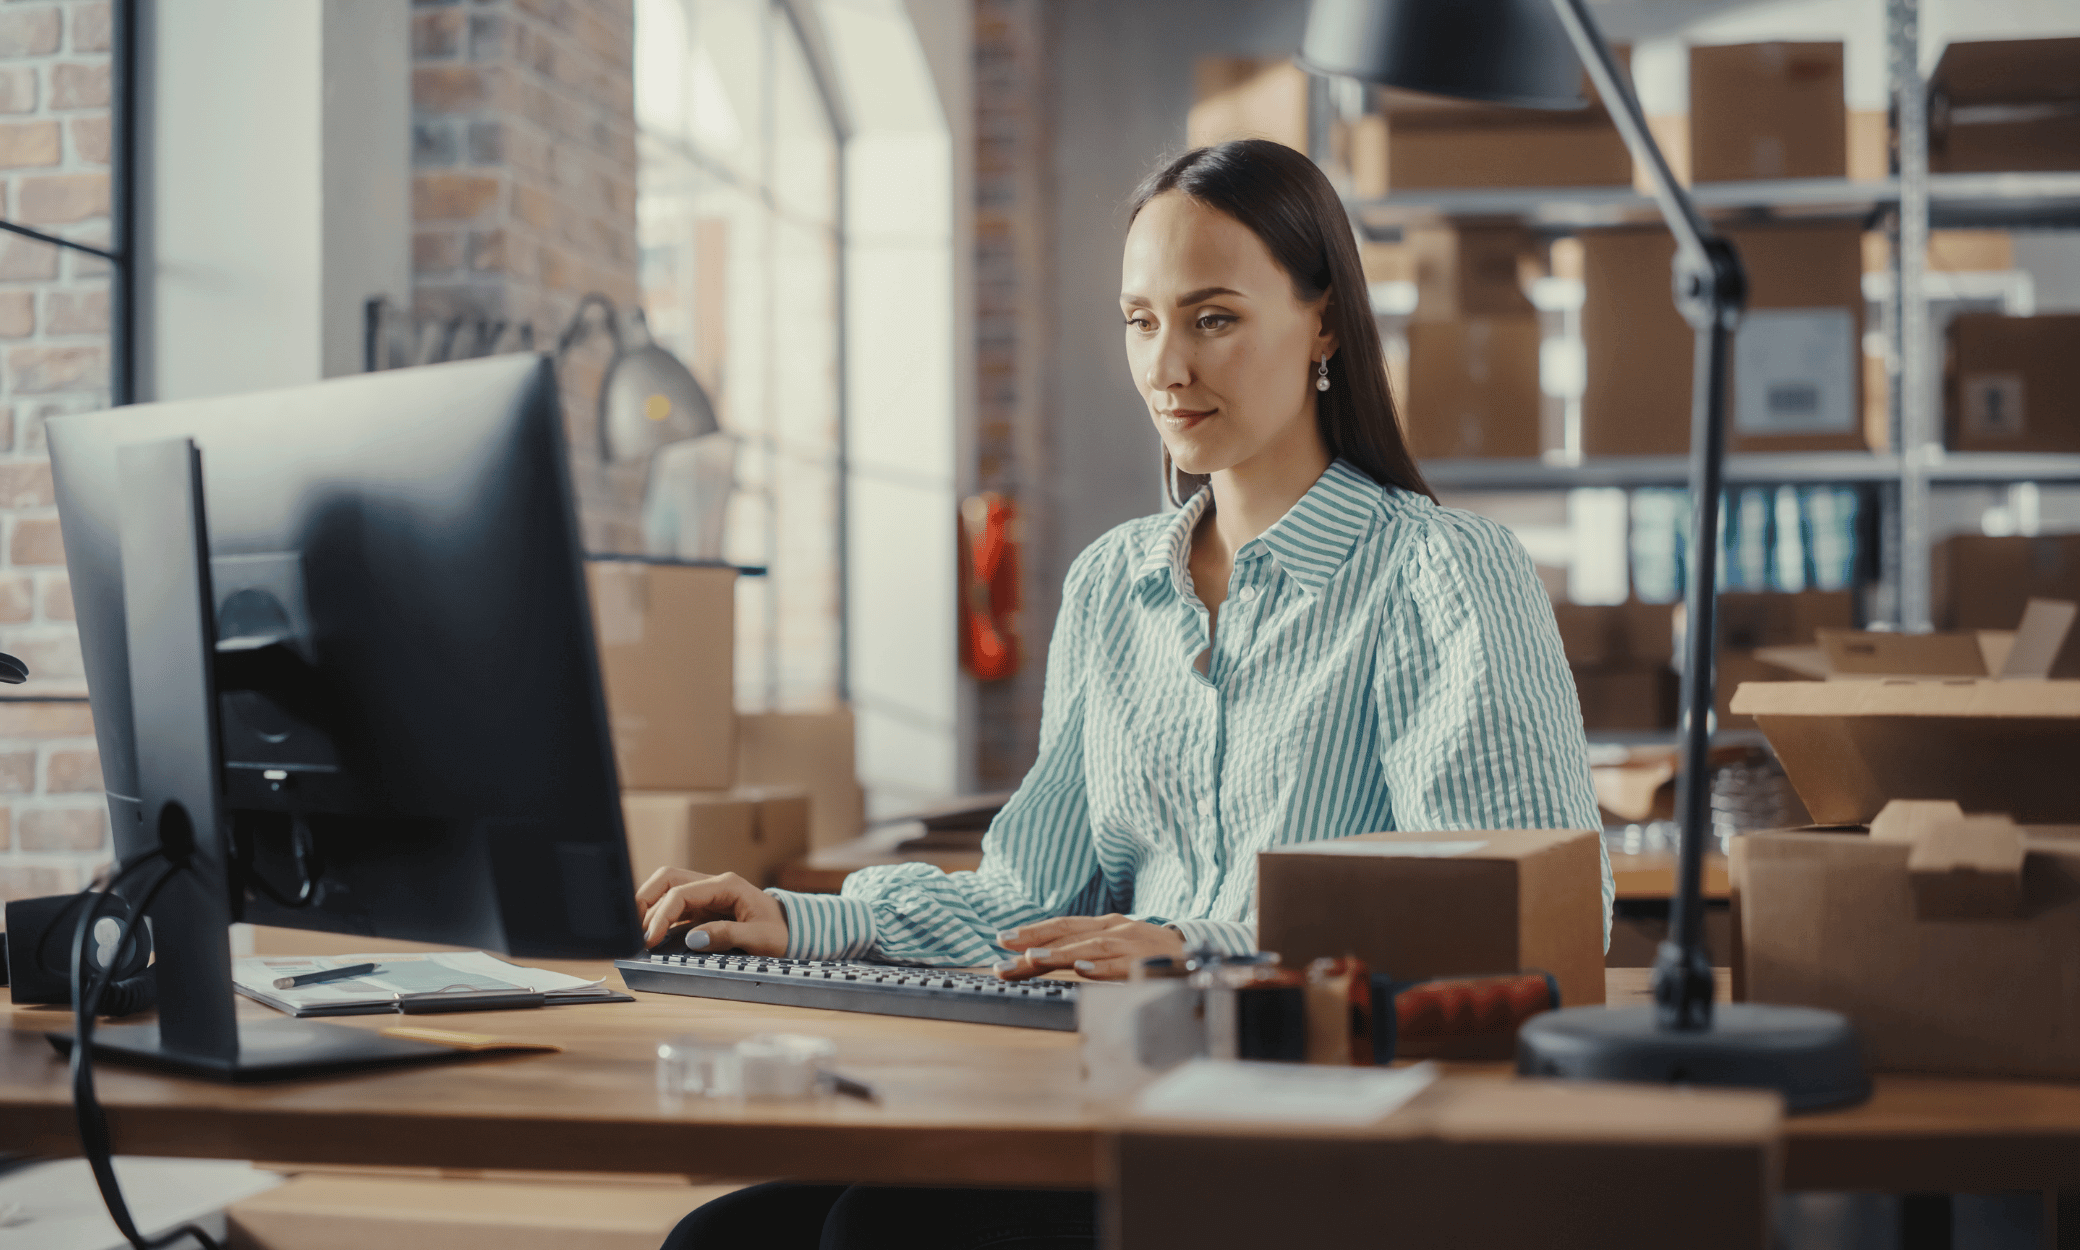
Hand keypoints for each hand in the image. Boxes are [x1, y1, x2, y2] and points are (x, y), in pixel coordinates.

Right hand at [636, 867, 788, 956]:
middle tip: (635, 931)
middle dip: (645, 901)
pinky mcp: (703, 908)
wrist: (794, 930)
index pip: (681, 892)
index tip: (649, 938)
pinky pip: (674, 906)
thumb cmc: (781, 933)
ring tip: (640, 935)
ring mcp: (707, 895)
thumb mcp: (761, 938)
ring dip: (649, 908)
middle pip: (667, 879)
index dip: (660, 914)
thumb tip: (694, 939)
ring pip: (667, 889)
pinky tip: (652, 936)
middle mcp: (713, 885)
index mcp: (727, 885)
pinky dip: (659, 918)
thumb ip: (728, 936)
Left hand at [992, 914, 1183, 980]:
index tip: (1001, 941)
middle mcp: (1114, 929)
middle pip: (1068, 934)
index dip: (1031, 932)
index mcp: (1102, 925)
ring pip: (1090, 947)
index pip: (1061, 926)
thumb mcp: (1113, 944)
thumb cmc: (1147, 951)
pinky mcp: (1146, 961)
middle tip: (1005, 952)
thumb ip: (1083, 950)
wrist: (1194, 952)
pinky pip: (1121, 965)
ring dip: (1061, 954)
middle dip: (1034, 943)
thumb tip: (1042, 959)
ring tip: (1035, 960)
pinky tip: (1082, 971)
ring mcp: (1130, 944)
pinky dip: (1101, 967)